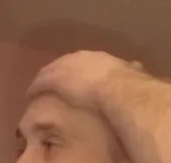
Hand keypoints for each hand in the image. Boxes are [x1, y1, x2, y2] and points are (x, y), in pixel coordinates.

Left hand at [27, 51, 143, 107]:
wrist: (118, 90)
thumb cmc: (130, 87)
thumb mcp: (135, 75)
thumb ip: (133, 71)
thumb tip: (137, 67)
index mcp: (99, 59)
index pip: (84, 63)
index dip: (80, 72)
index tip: (78, 81)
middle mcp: (80, 58)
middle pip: (66, 65)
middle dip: (62, 75)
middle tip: (58, 86)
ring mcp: (65, 68)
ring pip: (51, 72)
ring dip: (47, 81)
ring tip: (42, 92)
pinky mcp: (53, 79)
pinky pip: (41, 84)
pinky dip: (36, 89)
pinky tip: (32, 96)